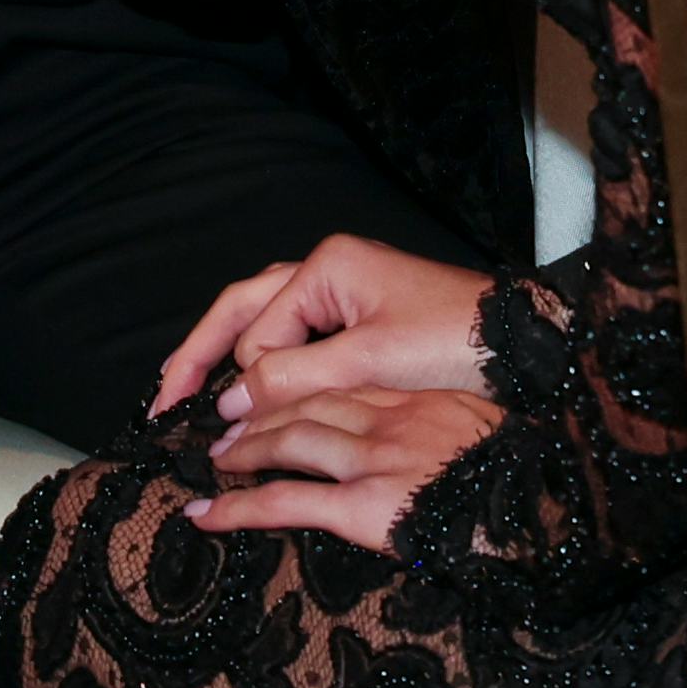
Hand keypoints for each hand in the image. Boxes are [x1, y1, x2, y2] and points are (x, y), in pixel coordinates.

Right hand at [151, 231, 492, 417]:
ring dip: (233, 358)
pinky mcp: (363, 320)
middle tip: (162, 398)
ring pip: (269, 323)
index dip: (238, 378)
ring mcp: (347, 293)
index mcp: (327, 267)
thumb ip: (294, 376)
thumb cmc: (455, 345)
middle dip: (202, 352)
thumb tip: (228, 400)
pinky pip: (300, 340)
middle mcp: (330, 270)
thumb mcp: (369, 363)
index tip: (210, 420)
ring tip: (189, 391)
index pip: (258, 328)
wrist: (524, 346)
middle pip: (245, 309)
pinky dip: (272, 366)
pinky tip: (254, 394)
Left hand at [187, 382, 502, 551]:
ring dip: (244, 448)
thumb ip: (444, 425)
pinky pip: (285, 502)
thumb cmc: (518, 481)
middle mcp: (391, 419)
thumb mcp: (482, 433)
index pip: (344, 383)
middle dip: (261, 410)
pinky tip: (207, 512)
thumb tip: (425, 439)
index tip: (274, 394)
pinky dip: (238, 507)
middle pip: (308, 402)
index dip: (300, 387)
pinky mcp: (364, 504)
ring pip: (289, 440)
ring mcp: (374, 459)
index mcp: (420, 398)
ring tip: (216, 457)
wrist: (541, 513)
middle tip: (226, 423)